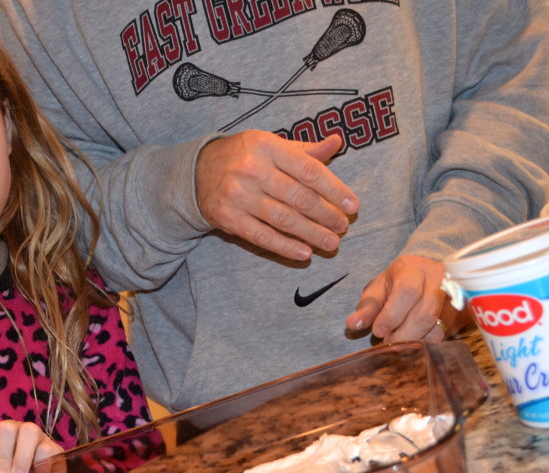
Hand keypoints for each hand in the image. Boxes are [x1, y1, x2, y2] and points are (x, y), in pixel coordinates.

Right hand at [196, 131, 357, 259]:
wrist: (196, 172)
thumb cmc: (243, 156)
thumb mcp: (271, 145)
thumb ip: (304, 150)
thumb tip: (337, 142)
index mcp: (267, 146)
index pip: (309, 171)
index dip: (334, 190)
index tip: (352, 206)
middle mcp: (252, 169)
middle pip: (298, 197)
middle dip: (326, 215)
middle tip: (343, 227)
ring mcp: (238, 195)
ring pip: (283, 219)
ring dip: (311, 234)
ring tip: (331, 243)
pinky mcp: (228, 218)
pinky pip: (261, 236)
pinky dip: (285, 247)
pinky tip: (304, 253)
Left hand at [345, 255, 469, 341]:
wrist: (425, 275)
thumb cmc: (396, 284)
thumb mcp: (377, 289)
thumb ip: (366, 307)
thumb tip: (353, 324)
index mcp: (412, 268)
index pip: (407, 291)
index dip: (391, 315)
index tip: (378, 330)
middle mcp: (438, 278)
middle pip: (425, 312)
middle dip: (402, 333)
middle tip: (388, 341)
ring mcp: (454, 295)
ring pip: (437, 326)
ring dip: (414, 340)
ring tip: (399, 340)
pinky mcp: (460, 312)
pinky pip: (445, 334)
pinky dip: (425, 342)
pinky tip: (413, 340)